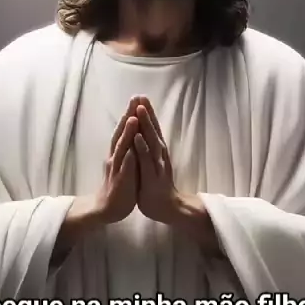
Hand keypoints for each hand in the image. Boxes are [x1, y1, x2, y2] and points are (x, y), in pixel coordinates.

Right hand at [95, 98, 138, 223]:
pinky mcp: (119, 182)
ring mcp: (117, 168)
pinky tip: (131, 152)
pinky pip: (124, 170)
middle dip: (128, 116)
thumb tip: (133, 131)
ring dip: (127, 134)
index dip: (131, 113)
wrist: (107, 208)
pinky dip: (127, 160)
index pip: (125, 129)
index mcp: (120, 151)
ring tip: (132, 119)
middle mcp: (116, 156)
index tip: (138, 97)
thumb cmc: (119, 184)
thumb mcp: (125, 162)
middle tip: (134, 99)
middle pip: (121, 133)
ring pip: (122, 149)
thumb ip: (128, 147)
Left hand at [134, 97, 178, 223]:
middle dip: (147, 113)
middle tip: (141, 96)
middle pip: (152, 130)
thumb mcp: (151, 164)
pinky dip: (142, 148)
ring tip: (140, 110)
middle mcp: (159, 154)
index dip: (146, 113)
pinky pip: (147, 160)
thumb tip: (145, 135)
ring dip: (145, 125)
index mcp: (157, 151)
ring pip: (151, 141)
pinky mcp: (153, 176)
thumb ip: (149, 149)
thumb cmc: (156, 185)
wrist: (167, 208)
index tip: (140, 97)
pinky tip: (137, 137)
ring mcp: (157, 164)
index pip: (151, 129)